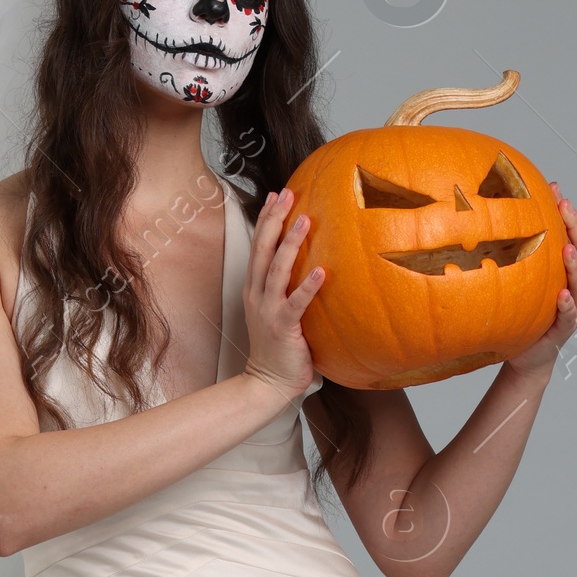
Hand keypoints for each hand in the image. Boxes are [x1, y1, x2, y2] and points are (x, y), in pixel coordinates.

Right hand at [241, 188, 324, 405]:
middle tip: (287, 194)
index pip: (258, 246)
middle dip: (274, 220)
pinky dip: (308, 286)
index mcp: (255, 289)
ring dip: (291, 244)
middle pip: (263, 250)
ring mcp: (268, 310)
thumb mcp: (277, 312)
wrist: (266, 382)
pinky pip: (296, 303)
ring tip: (305, 221)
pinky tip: (321, 271)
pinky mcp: (282, 327)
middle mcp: (257, 295)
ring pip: (277, 270)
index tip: (276, 195)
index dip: (266, 219)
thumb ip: (288, 289)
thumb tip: (314, 266)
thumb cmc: (278, 348)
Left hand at [507, 186, 576, 376]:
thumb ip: (518, 257)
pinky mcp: (563, 329)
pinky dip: (567, 305)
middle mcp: (575, 286)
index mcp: (566, 271)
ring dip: (575, 265)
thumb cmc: (522, 314)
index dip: (567, 212)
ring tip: (567, 249)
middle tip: (565, 206)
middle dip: (576, 227)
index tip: (556, 189)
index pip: (572, 235)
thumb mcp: (520, 280)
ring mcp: (573, 308)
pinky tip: (562, 295)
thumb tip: (492, 221)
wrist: (525, 356)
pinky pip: (568, 316)